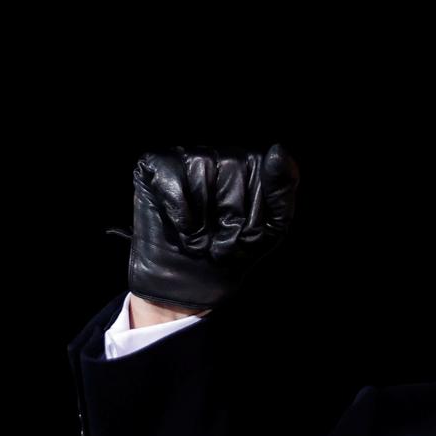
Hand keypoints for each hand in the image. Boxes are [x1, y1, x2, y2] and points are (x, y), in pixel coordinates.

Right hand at [127, 144, 298, 310]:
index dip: (257, 211)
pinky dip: (180, 211)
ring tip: (200, 240)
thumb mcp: (269, 229)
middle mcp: (219, 154)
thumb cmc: (230, 253)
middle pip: (234, 169)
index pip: (265, 170)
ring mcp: (185, 157)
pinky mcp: (154, 167)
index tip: (249, 235)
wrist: (190, 286)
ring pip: (202, 171)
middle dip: (230, 218)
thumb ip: (281, 192)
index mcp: (251, 164)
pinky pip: (172, 178)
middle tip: (221, 242)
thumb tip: (277, 150)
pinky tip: (183, 230)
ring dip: (203, 220)